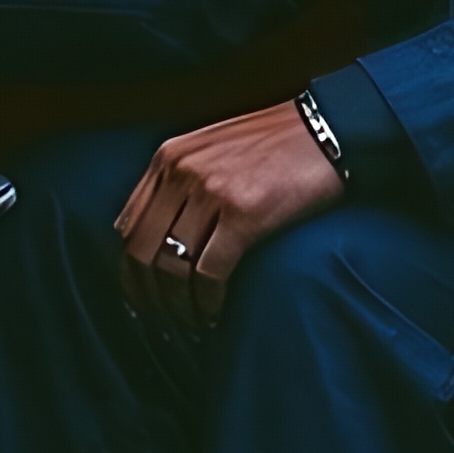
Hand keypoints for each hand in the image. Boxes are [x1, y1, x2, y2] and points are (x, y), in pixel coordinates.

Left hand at [111, 98, 345, 334]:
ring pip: (172, 267)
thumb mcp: (210, 151)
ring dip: (179, 306)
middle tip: (164, 321)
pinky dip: (208, 302)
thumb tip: (157, 238)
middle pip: (142, 252)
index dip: (130, 272)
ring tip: (193, 323)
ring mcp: (210, 191)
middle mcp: (181, 172)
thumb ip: (179, 184)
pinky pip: (210, 273)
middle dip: (149, 297)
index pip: (127, 227)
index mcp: (167, 158)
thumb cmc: (273, 145)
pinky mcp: (244, 213)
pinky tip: (215, 314)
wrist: (326, 129)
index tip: (142, 298)